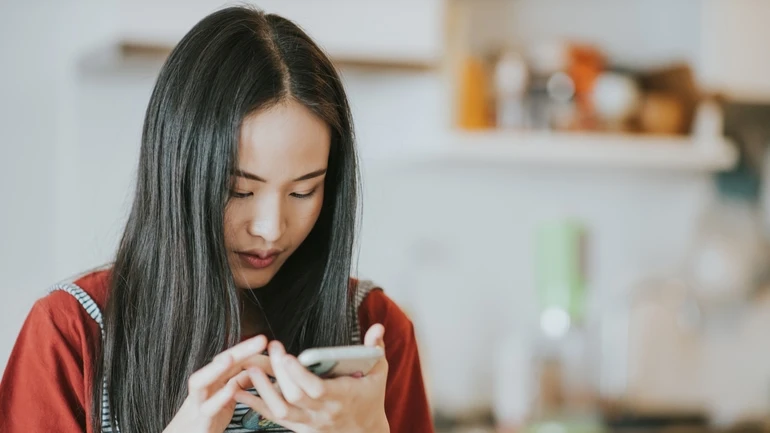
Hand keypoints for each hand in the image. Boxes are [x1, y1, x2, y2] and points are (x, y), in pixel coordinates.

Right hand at [163, 335, 272, 432]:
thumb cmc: (204, 421)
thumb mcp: (224, 400)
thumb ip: (237, 384)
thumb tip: (254, 369)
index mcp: (212, 383)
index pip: (230, 360)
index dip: (246, 349)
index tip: (264, 339)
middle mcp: (203, 390)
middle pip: (218, 364)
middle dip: (239, 350)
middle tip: (261, 340)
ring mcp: (197, 404)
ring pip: (200, 382)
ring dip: (215, 369)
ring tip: (231, 357)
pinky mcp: (199, 423)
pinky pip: (206, 409)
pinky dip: (218, 398)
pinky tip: (230, 389)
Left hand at [236, 324, 389, 432]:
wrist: (366, 432)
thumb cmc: (370, 398)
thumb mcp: (378, 373)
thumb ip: (375, 348)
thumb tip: (377, 327)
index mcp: (342, 396)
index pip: (316, 389)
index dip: (299, 374)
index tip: (286, 355)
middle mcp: (323, 412)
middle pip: (294, 397)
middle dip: (279, 373)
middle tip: (270, 349)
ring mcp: (309, 422)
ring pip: (280, 410)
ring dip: (263, 389)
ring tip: (250, 368)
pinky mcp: (299, 427)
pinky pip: (273, 418)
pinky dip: (255, 404)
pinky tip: (239, 390)